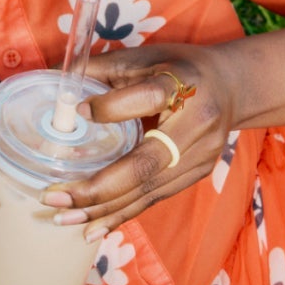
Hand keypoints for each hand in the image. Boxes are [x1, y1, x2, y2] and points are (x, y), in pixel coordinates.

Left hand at [47, 42, 252, 235]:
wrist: (231, 87)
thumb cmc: (179, 68)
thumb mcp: (144, 56)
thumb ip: (100, 69)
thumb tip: (52, 82)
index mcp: (185, 84)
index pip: (149, 97)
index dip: (110, 108)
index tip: (75, 112)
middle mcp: (197, 124)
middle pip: (146, 163)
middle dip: (96, 188)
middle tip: (53, 197)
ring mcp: (200, 155)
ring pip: (148, 190)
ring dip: (103, 209)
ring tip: (63, 218)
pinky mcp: (196, 174)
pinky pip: (154, 199)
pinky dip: (121, 214)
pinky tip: (93, 228)